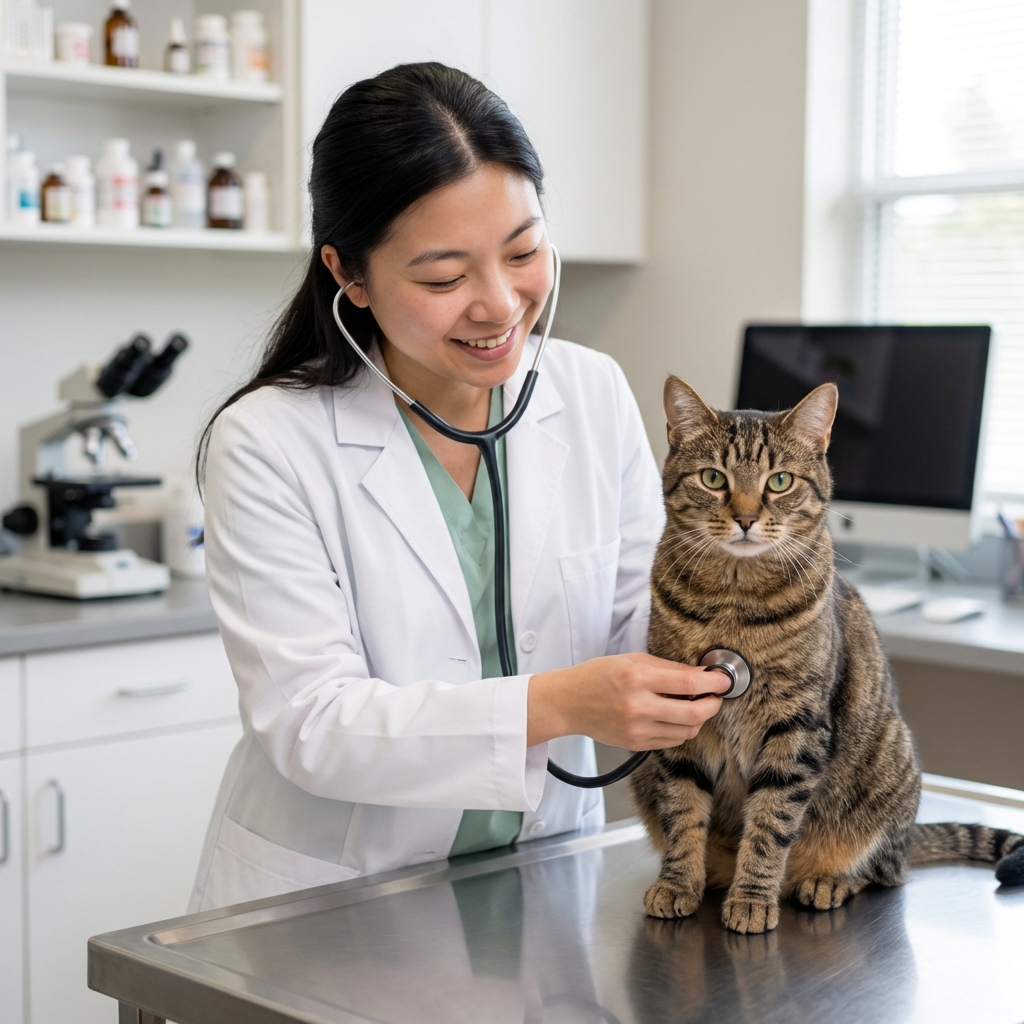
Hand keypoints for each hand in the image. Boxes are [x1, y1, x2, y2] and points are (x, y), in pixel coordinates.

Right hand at [526, 652, 729, 747]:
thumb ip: (668, 667)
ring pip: (687, 730)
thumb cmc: (598, 676)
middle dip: (713, 704)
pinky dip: (682, 729)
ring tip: (695, 704)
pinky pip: (673, 741)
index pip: (688, 683)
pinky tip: (676, 716)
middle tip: (716, 696)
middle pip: (694, 713)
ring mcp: (637, 730)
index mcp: (637, 679)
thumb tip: (701, 673)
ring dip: (699, 718)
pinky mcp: (637, 745)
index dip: (714, 682)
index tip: (724, 680)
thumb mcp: (632, 660)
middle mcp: (638, 707)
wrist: (568, 703)